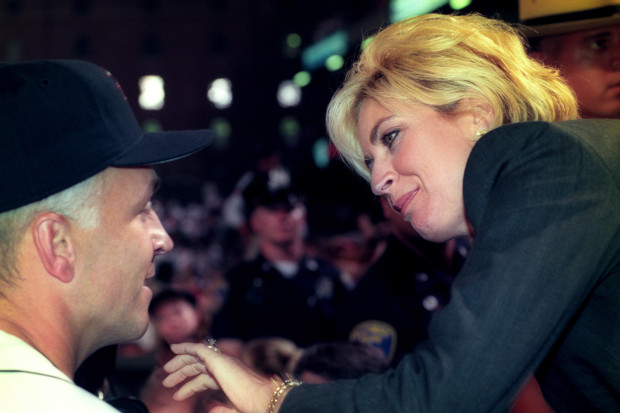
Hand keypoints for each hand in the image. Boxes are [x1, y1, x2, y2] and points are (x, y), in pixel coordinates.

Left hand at [162, 342, 276, 412]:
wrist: (262, 398)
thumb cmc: (252, 405)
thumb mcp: (232, 408)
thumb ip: (220, 408)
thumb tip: (208, 409)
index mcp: (229, 378)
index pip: (205, 377)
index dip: (191, 383)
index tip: (178, 392)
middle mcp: (225, 367)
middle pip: (199, 366)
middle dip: (182, 372)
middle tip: (167, 382)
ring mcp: (222, 361)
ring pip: (196, 358)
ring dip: (179, 364)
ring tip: (166, 375)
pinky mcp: (218, 358)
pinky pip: (198, 349)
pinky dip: (186, 347)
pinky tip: (175, 350)